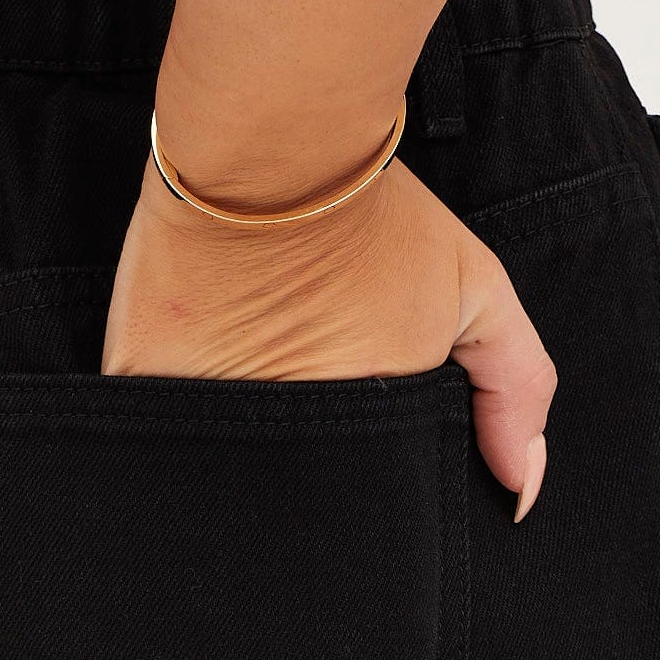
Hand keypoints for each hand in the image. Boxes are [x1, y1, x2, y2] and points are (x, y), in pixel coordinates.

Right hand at [102, 152, 556, 520]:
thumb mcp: (476, 294)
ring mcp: (199, 413)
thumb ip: (514, 390)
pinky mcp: (139, 379)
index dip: (358, 495)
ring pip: (215, 476)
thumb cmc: (376, 221)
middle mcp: (274, 438)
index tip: (354, 450)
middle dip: (299, 483)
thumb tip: (520, 490)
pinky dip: (172, 426)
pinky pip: (151, 438)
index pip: (354, 511)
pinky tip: (199, 374)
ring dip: (233, 457)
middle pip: (283, 502)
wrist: (271, 148)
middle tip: (303, 406)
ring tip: (251, 384)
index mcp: (352, 434)